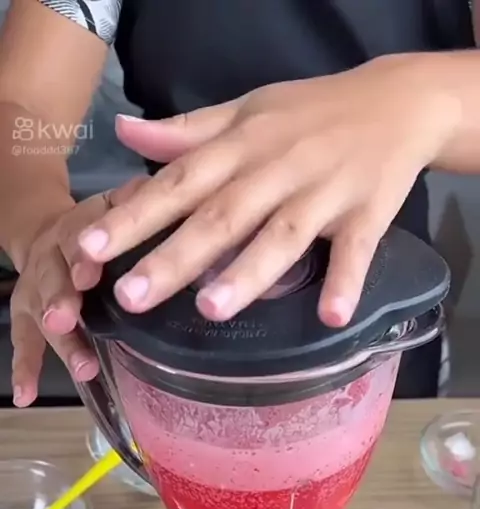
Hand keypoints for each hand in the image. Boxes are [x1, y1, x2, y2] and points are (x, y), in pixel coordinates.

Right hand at [11, 178, 148, 406]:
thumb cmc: (94, 227)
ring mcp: (34, 288)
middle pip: (51, 278)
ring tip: (81, 367)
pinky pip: (23, 343)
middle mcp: (48, 257)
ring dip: (60, 342)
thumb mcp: (111, 205)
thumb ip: (133, 202)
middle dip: (59, 300)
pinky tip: (26, 396)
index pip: (75, 238)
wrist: (46, 230)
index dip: (80, 257)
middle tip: (66, 319)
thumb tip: (162, 196)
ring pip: (39, 315)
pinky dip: (24, 370)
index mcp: (73, 228)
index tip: (88, 275)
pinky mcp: (25, 314)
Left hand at [78, 54, 456, 325]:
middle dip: (173, 257)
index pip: (178, 182)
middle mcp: (276, 170)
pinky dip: (345, 282)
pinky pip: (356, 252)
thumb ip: (187, 132)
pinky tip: (330, 316)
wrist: (399, 102)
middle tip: (131, 296)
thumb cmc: (311, 113)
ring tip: (211, 309)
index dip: (134, 216)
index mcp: (240, 146)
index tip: (89, 248)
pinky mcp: (368, 215)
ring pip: (281, 235)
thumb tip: (124, 133)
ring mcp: (324, 194)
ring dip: (248, 272)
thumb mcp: (245, 112)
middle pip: (221, 217)